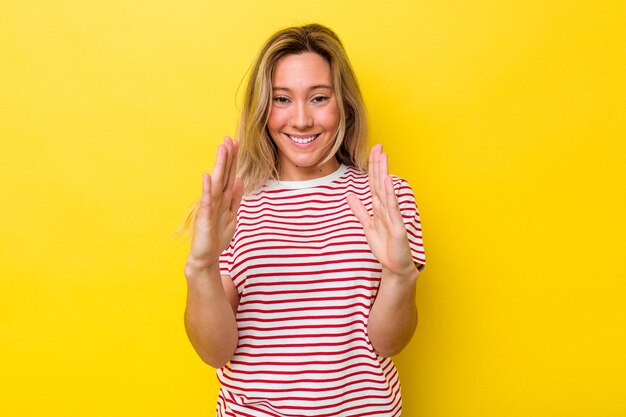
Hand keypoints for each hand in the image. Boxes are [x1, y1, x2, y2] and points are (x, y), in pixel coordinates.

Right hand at [187, 137, 243, 269]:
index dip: (232, 160)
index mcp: (223, 199)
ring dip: (218, 166)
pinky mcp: (204, 218)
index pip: (229, 175)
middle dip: (226, 157)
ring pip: (216, 183)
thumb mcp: (231, 215)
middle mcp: (216, 200)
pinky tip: (207, 176)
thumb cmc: (217, 237)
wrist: (206, 257)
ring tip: (221, 149)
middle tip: (228, 138)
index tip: (235, 143)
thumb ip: (235, 198)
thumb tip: (239, 179)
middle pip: (222, 175)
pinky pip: (207, 202)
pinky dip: (207, 189)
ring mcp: (209, 208)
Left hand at [347, 145, 416, 278]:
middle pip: (381, 182)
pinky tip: (387, 182)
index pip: (375, 183)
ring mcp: (393, 216)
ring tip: (383, 156)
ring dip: (384, 173)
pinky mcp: (397, 226)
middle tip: (378, 145)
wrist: (396, 266)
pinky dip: (389, 194)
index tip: (373, 150)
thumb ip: (359, 210)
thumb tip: (349, 195)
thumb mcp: (368, 226)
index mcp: (379, 207)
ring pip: (386, 191)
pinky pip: (392, 208)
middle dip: (379, 164)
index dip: (373, 167)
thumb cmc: (385, 247)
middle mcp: (387, 208)